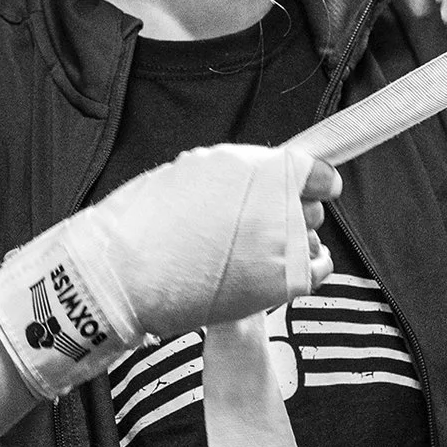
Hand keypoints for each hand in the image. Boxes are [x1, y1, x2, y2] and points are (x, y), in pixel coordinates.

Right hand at [88, 145, 338, 335]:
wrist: (128, 271)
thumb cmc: (148, 222)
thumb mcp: (193, 170)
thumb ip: (238, 172)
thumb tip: (259, 177)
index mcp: (257, 167)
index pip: (316, 172)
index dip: (313, 182)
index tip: (309, 190)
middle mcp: (279, 201)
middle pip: (311, 208)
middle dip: (291, 215)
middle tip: (256, 229)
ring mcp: (285, 242)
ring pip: (310, 239)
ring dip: (290, 245)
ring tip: (251, 257)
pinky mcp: (285, 280)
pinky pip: (319, 270)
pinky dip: (308, 270)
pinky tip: (283, 270)